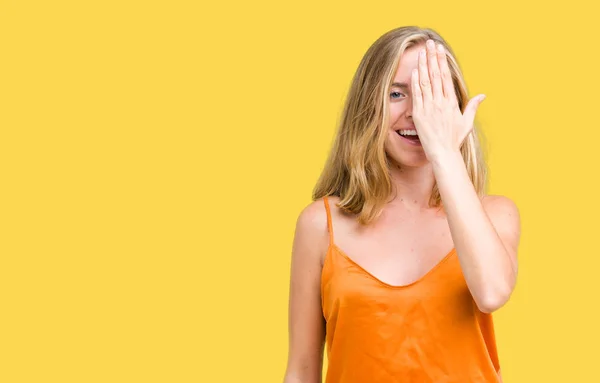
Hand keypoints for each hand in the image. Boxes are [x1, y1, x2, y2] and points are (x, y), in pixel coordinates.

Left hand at [411, 39, 485, 161]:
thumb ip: (473, 106)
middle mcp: (440, 102)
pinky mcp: (419, 115)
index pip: (446, 77)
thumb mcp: (466, 122)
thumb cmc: (454, 139)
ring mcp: (429, 108)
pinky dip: (415, 82)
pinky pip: (417, 95)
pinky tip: (414, 71)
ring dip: (423, 66)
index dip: (442, 62)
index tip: (440, 50)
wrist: (443, 153)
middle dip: (433, 58)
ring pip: (425, 82)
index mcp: (452, 102)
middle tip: (430, 44)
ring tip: (421, 53)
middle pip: (436, 75)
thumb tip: (483, 95)